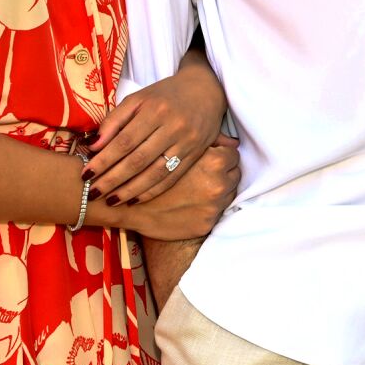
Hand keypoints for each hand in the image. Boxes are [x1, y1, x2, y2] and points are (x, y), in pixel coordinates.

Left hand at [86, 57, 226, 205]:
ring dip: (130, 190)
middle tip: (92, 193)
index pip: (125, 141)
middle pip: (138, 160)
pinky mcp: (195, 155)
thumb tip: (92, 146)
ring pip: (155, 173)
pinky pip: (171, 178)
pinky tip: (134, 200)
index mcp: (155, 110)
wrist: (207, 90)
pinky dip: (151, 191)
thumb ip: (114, 119)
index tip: (85, 174)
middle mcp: (173, 127)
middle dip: (112, 179)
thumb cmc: (165, 95)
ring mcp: (186, 143)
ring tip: (110, 201)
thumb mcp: (139, 98)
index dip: (104, 160)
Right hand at [108, 135, 239, 241]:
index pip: (233, 155)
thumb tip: (233, 142)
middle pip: (233, 174)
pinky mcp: (206, 224)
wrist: (130, 204)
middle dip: (222, 173)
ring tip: (197, 188)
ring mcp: (214, 206)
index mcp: (215, 162)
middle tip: (203, 174)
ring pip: (228, 193)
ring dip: (217, 190)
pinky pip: (217, 212)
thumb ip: (210, 141)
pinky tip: (193, 203)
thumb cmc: (152, 168)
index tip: (208, 159)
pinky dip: (208, 207)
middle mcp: (218, 185)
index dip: (220, 155)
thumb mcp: (180, 147)